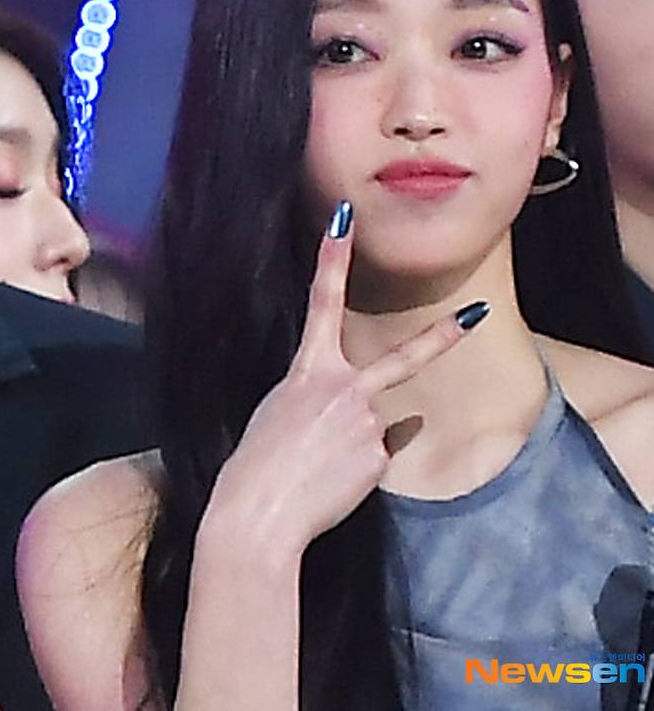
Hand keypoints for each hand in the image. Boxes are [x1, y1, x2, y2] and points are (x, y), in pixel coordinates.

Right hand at [201, 203, 488, 555]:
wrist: (258, 516)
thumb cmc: (257, 463)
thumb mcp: (279, 412)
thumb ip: (319, 395)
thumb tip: (364, 409)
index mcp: (308, 370)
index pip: (322, 301)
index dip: (334, 257)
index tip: (345, 220)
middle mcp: (345, 387)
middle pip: (402, 358)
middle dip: (443, 336)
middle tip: (478, 315)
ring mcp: (367, 421)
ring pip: (376, 424)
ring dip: (353, 443)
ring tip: (319, 467)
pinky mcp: (379, 457)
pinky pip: (376, 456)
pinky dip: (358, 468)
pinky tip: (332, 482)